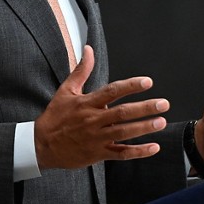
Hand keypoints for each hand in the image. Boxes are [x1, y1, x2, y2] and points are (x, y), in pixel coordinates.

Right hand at [33, 45, 169, 168]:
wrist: (41, 146)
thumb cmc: (55, 116)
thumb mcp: (65, 91)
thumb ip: (81, 70)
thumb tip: (88, 49)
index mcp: (86, 103)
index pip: (112, 92)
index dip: (130, 86)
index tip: (147, 82)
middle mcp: (93, 120)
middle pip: (122, 113)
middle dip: (144, 108)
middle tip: (163, 104)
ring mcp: (96, 138)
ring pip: (123, 133)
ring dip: (144, 128)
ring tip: (161, 122)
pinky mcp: (98, 154)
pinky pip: (121, 154)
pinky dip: (138, 152)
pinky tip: (154, 147)